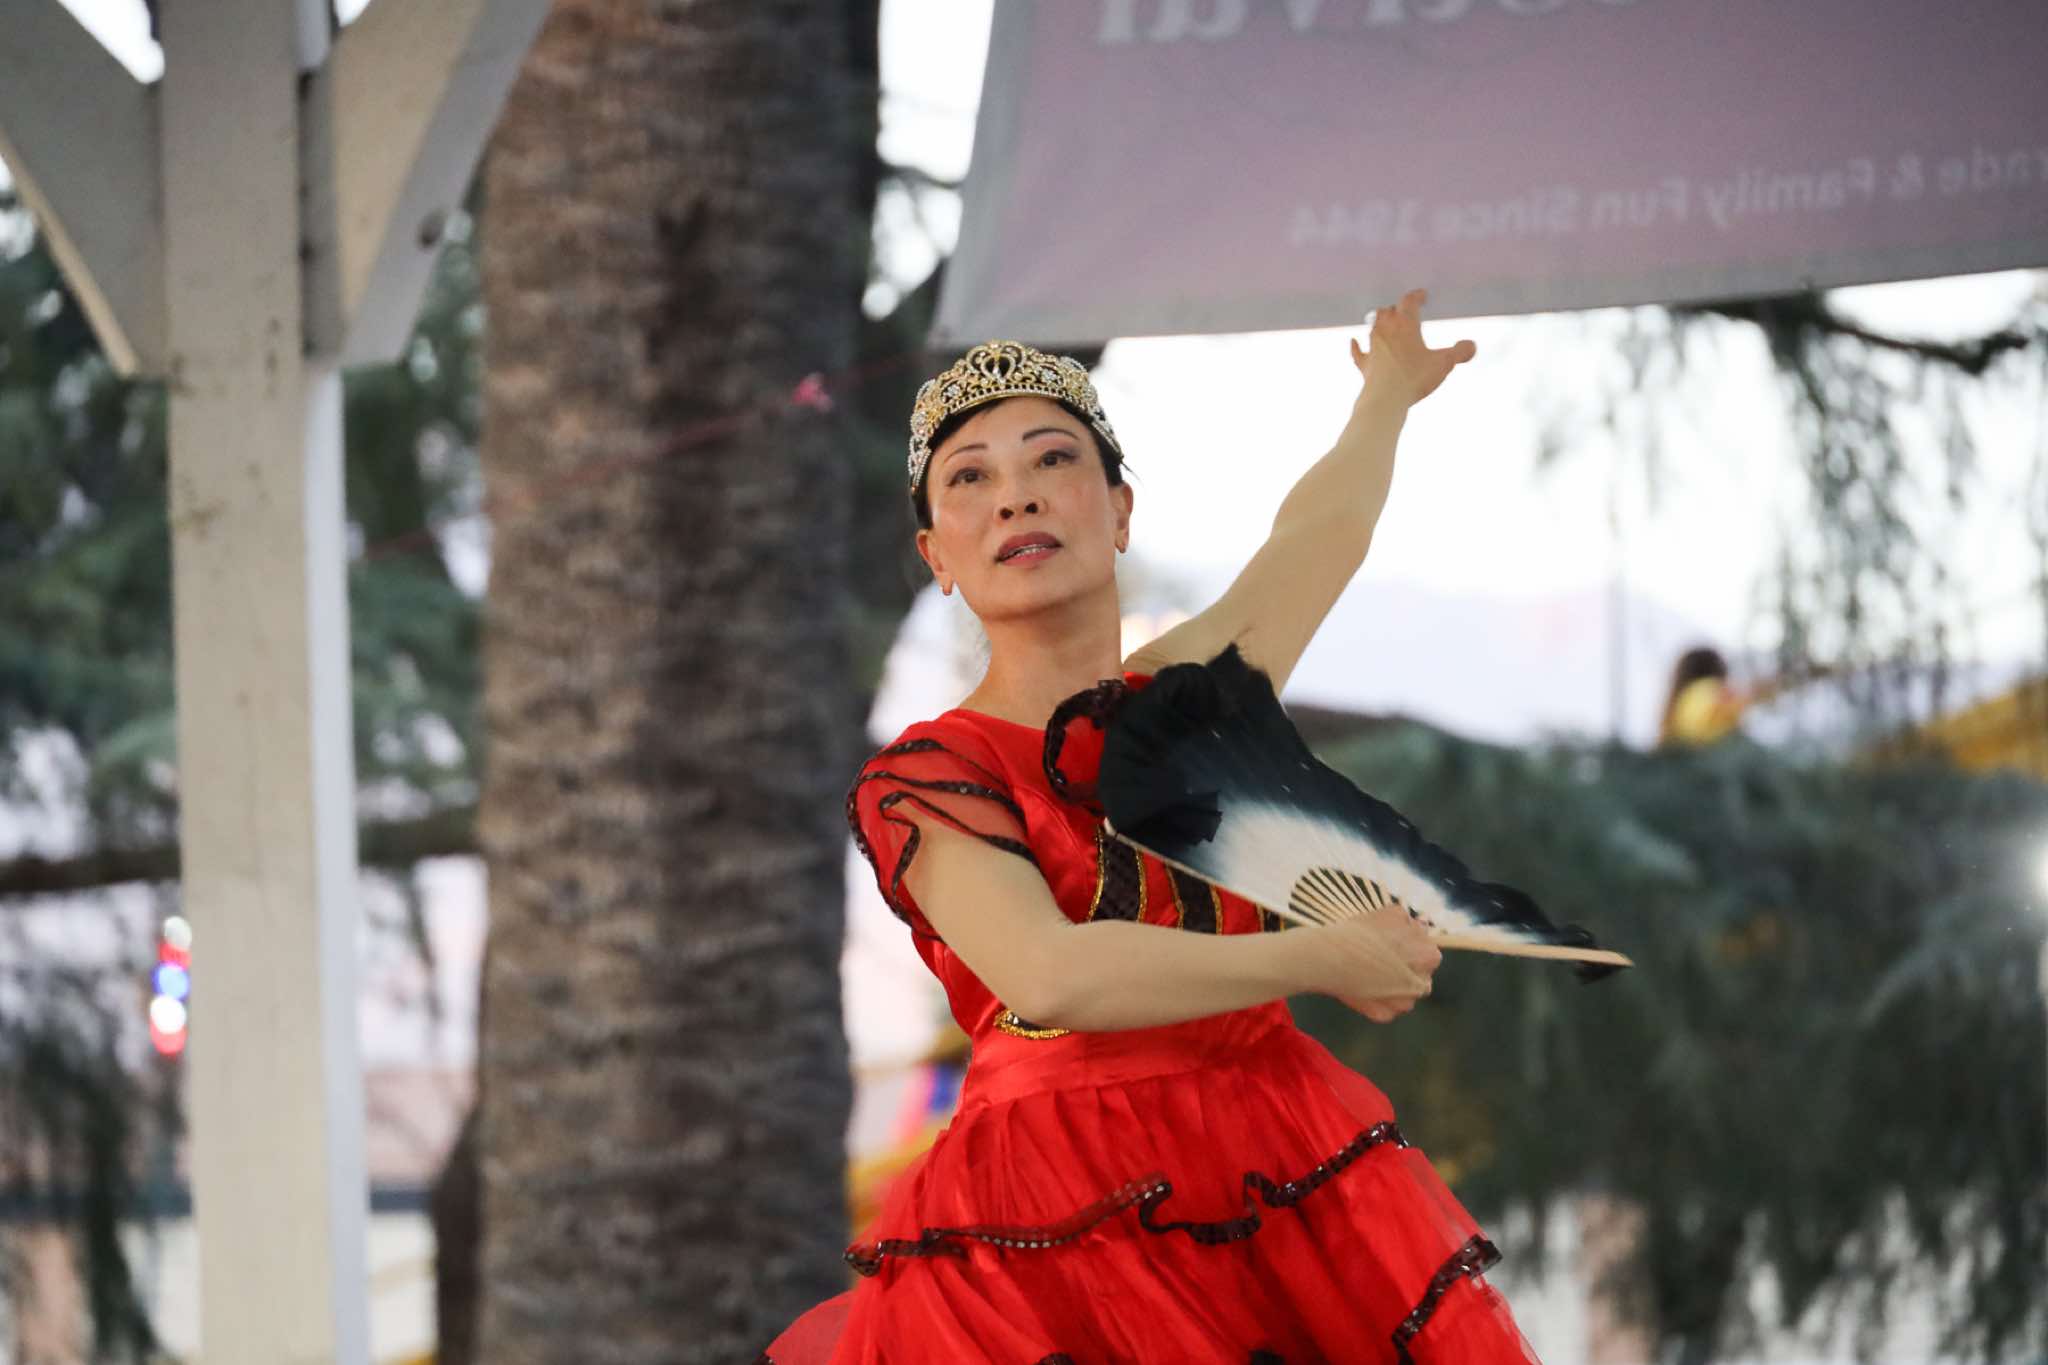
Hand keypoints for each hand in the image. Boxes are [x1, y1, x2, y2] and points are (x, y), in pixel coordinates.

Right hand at [1294, 904, 1442, 1018]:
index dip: (1408, 948)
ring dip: (1391, 986)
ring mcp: (1404, 1004)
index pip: (1427, 953)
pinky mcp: (1385, 1016)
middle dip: (1404, 970)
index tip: (1391, 946)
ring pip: (1402, 994)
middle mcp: (1423, 984)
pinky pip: (1385, 1008)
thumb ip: (1411, 922)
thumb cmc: (1361, 933)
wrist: (1331, 958)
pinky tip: (1360, 985)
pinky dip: (1375, 999)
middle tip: (1380, 960)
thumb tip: (1420, 925)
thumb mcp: (1391, 915)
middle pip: (1417, 977)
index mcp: (1430, 956)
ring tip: (1367, 972)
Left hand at [1349, 288, 1476, 408]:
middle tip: (1405, 311)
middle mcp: (1385, 331)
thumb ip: (1460, 352)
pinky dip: (1356, 345)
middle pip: (1388, 311)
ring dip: (1380, 322)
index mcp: (1405, 324)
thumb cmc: (1414, 378)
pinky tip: (1354, 341)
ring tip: (1386, 322)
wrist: (1385, 399)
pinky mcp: (1364, 364)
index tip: (1422, 296)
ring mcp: (1372, 346)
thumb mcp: (1444, 364)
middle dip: (1397, 309)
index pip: (1409, 301)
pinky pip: (1357, 351)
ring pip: (1373, 326)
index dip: (1416, 296)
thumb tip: (1471, 346)